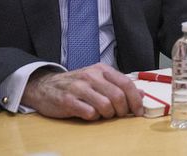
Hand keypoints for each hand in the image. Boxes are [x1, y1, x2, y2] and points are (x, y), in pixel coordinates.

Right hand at [21, 63, 143, 119]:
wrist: (44, 86)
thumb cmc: (76, 84)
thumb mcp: (98, 80)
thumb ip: (119, 85)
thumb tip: (142, 94)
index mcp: (102, 69)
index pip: (126, 83)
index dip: (135, 99)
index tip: (139, 111)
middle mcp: (91, 76)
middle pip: (118, 96)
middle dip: (123, 110)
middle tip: (120, 115)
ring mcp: (79, 88)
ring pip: (105, 105)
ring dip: (108, 114)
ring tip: (103, 114)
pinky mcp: (67, 100)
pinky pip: (89, 113)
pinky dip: (94, 117)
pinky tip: (90, 114)